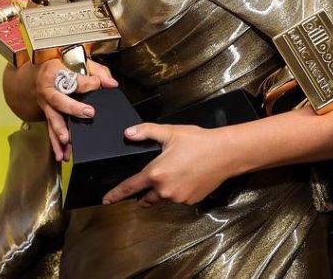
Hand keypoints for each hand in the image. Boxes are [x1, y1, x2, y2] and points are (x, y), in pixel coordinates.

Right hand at [36, 57, 118, 161]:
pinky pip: (51, 130)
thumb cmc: (65, 65)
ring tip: (67, 142)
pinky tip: (62, 154)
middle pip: (59, 101)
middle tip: (88, 114)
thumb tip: (111, 84)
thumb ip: (98, 72)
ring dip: (60, 132)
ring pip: (53, 119)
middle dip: (73, 109)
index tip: (97, 84)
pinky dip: (56, 143)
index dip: (85, 82)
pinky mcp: (47, 115)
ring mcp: (45, 104)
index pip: (72, 79)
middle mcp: (47, 89)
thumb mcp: (82, 62)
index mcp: (54, 73)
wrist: (45, 69)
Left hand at [102, 123, 236, 206]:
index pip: (129, 187)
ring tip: (173, 173)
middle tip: (151, 179)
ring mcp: (178, 198)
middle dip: (143, 193)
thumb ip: (146, 132)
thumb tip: (129, 133)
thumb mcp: (170, 132)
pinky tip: (186, 177)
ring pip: (162, 199)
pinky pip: (177, 199)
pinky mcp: (190, 201)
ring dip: (161, 191)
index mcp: (155, 173)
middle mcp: (164, 190)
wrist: (225, 153)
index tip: (106, 200)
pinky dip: (177, 192)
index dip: (116, 194)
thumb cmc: (199, 142)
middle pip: (145, 198)